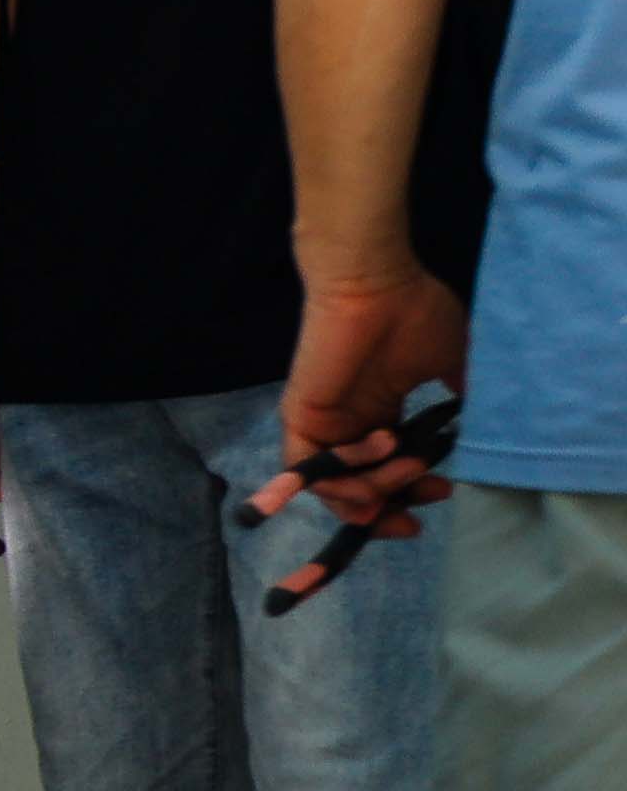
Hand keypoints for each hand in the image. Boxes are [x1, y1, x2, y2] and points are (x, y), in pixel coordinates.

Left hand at [254, 264, 472, 554]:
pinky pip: (312, 469)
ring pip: (339, 487)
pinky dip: (346, 473)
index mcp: (379, 415)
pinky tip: (383, 445)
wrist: (374, 283)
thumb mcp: (452, 359)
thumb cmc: (412, 312)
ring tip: (411, 463)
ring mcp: (323, 424)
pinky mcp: (301, 417)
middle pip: (359, 491)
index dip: (408, 493)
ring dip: (380, 488)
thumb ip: (466, 392)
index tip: (443, 495)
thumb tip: (488, 417)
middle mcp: (348, 426)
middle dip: (391, 508)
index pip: (386, 473)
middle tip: (425, 508)